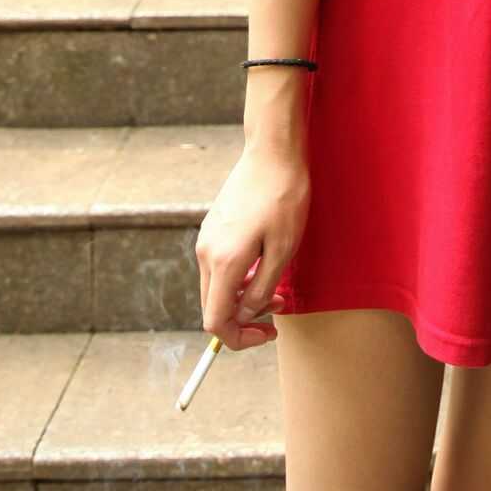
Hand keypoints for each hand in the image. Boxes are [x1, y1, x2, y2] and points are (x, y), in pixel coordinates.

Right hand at [195, 145, 309, 350]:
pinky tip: (262, 265)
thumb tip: (246, 314)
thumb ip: (261, 289)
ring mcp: (206, 239)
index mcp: (223, 262)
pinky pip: (219, 267)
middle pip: (213, 307)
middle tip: (277, 309)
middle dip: (244, 318)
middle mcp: (206, 253)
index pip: (216, 321)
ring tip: (276, 288)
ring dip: (242, 297)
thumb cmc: (284, 198)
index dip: (239, 338)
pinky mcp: (212, 229)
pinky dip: (238, 278)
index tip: (266, 334)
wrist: (272, 153)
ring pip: (216, 287)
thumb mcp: (283, 250)